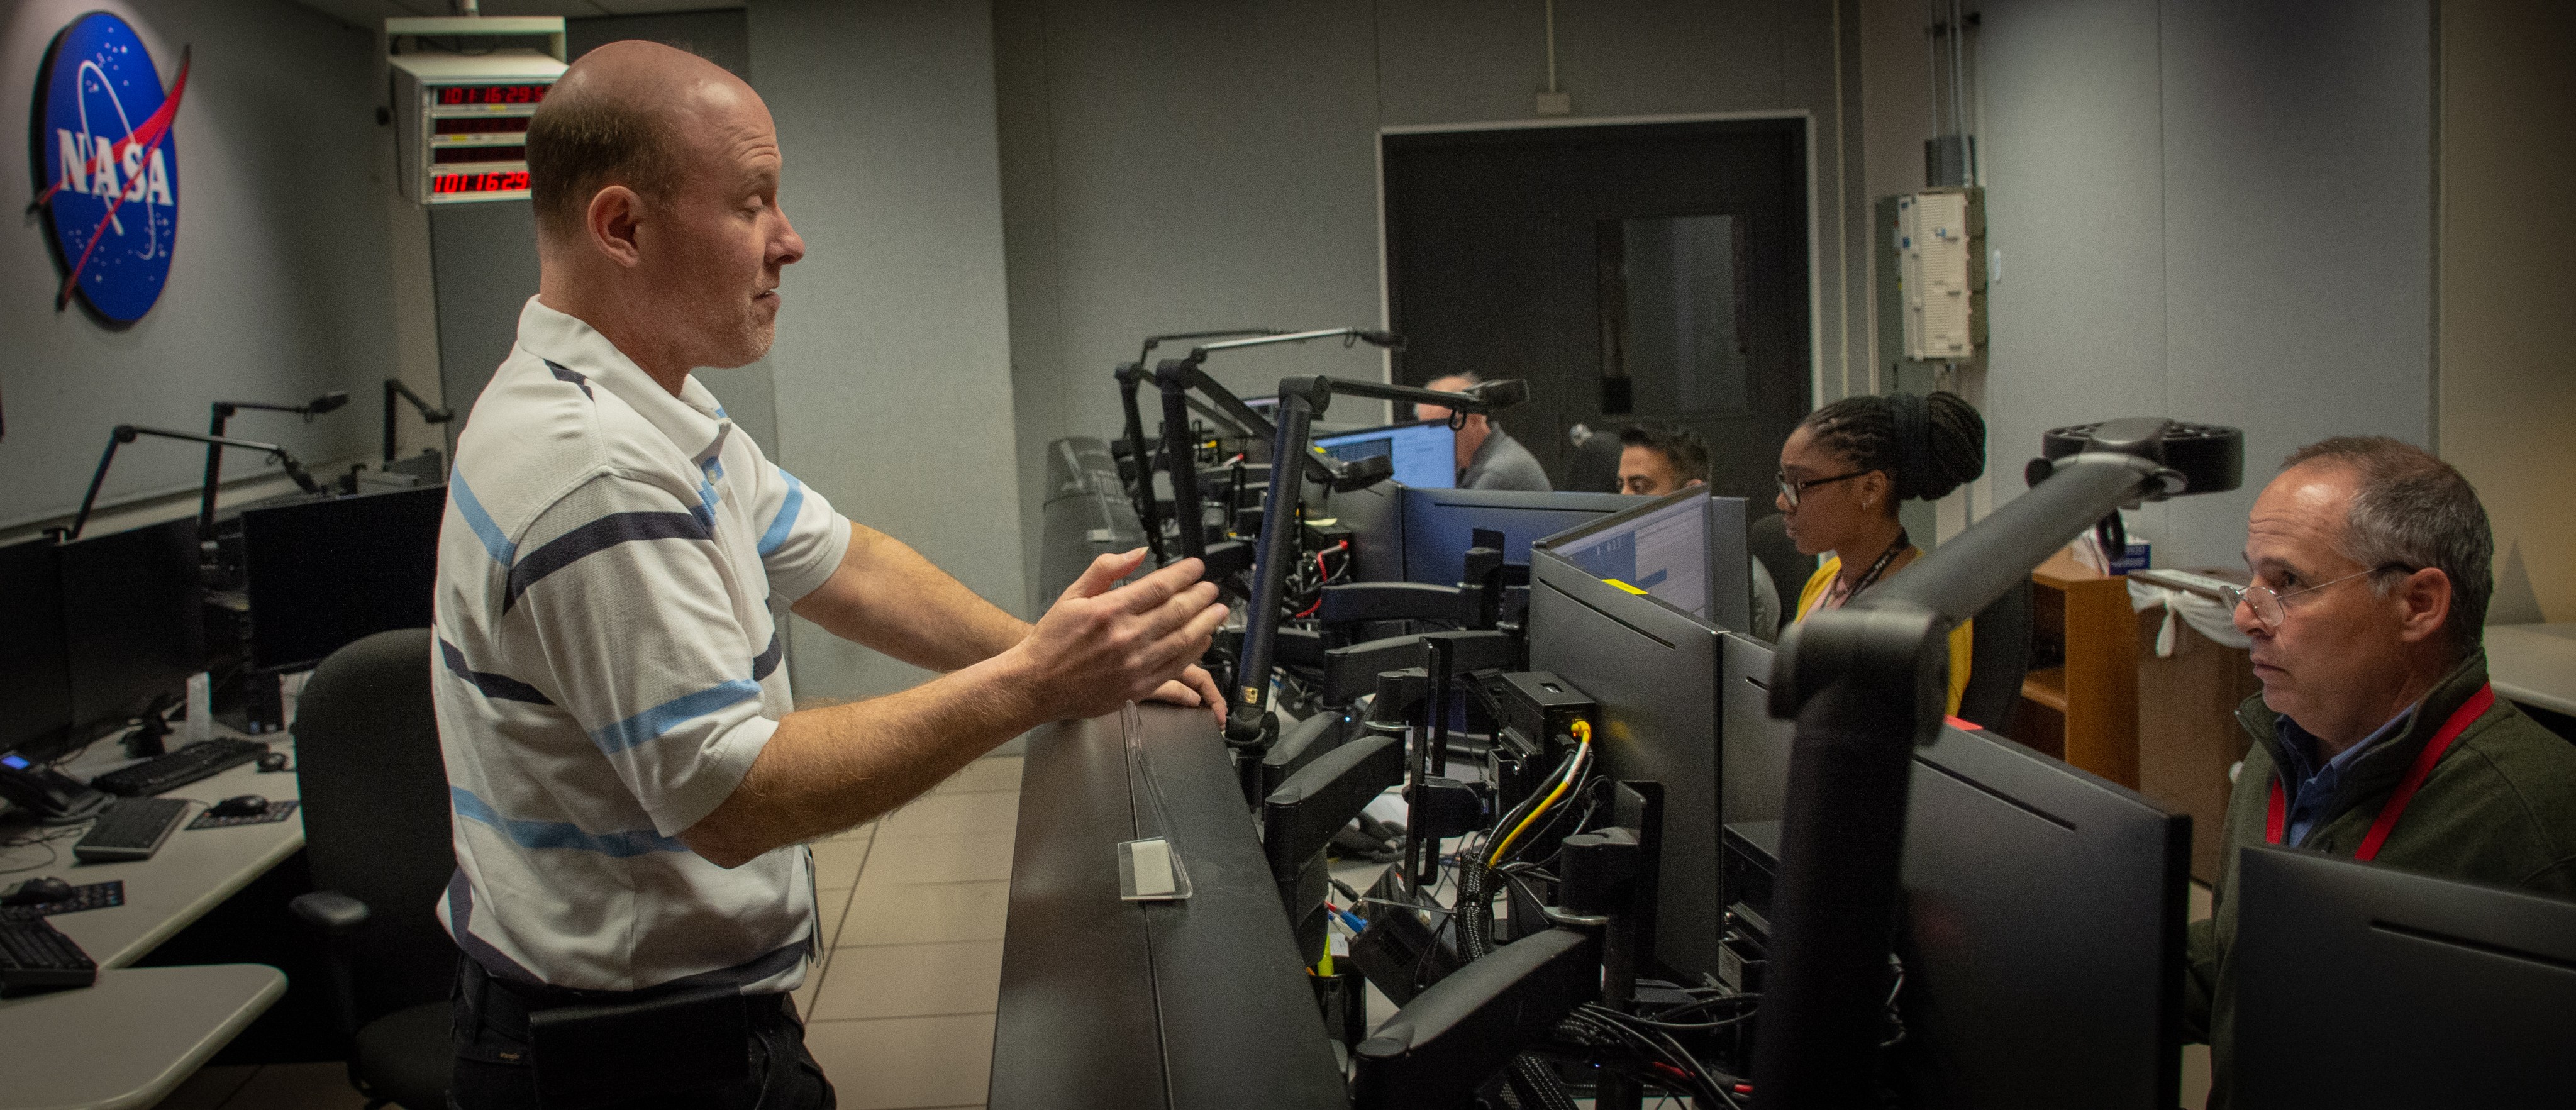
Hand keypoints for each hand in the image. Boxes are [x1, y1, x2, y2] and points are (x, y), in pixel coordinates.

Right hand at [1006, 549, 1228, 722]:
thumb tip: (1138, 553)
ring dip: (1206, 623)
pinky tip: (1202, 639)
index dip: (1184, 575)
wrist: (1036, 685)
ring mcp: (1135, 664)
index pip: (1159, 587)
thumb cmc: (1051, 641)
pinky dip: (1194, 651)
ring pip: (1183, 639)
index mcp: (1109, 611)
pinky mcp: (1138, 687)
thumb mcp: (1072, 595)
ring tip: (1218, 611)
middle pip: (1178, 611)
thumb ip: (1105, 570)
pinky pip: (1176, 666)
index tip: (1196, 568)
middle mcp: (1126, 637)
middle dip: (1201, 597)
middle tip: (1212, 588)